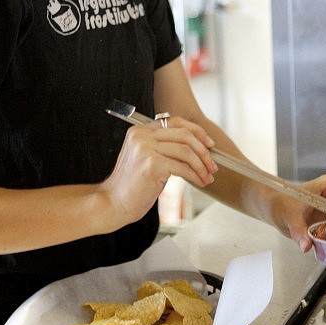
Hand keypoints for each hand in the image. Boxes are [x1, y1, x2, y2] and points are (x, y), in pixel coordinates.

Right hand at [101, 116, 217, 224]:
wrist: (113, 203)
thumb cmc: (131, 186)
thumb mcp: (145, 158)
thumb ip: (162, 147)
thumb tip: (195, 146)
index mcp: (139, 130)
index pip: (174, 121)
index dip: (196, 131)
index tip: (209, 144)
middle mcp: (142, 135)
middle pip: (184, 134)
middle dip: (203, 150)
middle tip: (212, 165)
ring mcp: (146, 149)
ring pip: (186, 151)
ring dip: (201, 165)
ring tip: (207, 176)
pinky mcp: (152, 164)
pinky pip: (183, 167)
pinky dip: (195, 176)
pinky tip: (199, 182)